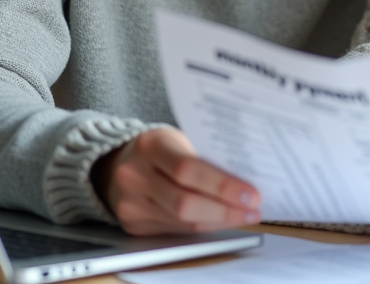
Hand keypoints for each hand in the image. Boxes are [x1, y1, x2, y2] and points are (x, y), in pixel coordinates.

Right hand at [91, 127, 260, 234]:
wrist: (117, 163)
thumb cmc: (159, 147)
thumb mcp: (178, 139)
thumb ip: (204, 156)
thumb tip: (244, 180)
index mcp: (150, 145)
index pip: (188, 170)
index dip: (223, 186)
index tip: (251, 194)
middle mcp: (134, 174)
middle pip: (185, 203)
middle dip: (225, 210)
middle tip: (252, 210)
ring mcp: (130, 202)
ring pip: (183, 222)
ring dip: (219, 221)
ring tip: (243, 215)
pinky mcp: (133, 224)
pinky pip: (176, 231)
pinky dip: (203, 226)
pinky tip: (220, 219)